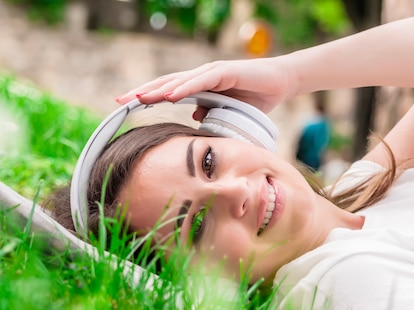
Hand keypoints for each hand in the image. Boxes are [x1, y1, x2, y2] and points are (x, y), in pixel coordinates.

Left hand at [115, 57, 294, 115]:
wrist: (280, 84)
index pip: (167, 91)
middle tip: (120, 101)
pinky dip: (184, 88)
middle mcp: (201, 77)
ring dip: (158, 90)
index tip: (125, 106)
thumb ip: (211, 114)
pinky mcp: (224, 72)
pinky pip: (201, 81)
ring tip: (139, 98)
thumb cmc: (255, 98)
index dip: (147, 97)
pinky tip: (170, 95)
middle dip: (142, 92)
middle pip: (166, 83)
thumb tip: (194, 119)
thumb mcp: (228, 112)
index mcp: (199, 87)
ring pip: (179, 81)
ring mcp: (211, 73)